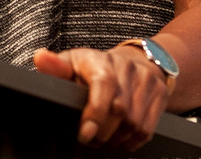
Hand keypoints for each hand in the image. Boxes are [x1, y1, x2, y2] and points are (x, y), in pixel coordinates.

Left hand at [33, 45, 173, 151]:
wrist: (132, 62)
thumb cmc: (94, 67)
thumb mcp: (71, 64)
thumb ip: (56, 67)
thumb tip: (40, 58)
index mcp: (101, 60)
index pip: (104, 84)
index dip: (95, 112)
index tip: (85, 134)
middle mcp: (126, 67)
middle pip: (120, 110)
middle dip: (103, 132)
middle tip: (91, 140)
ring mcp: (146, 80)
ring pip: (135, 122)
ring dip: (117, 139)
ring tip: (103, 140)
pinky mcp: (159, 94)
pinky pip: (148, 128)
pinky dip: (132, 141)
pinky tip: (120, 139)